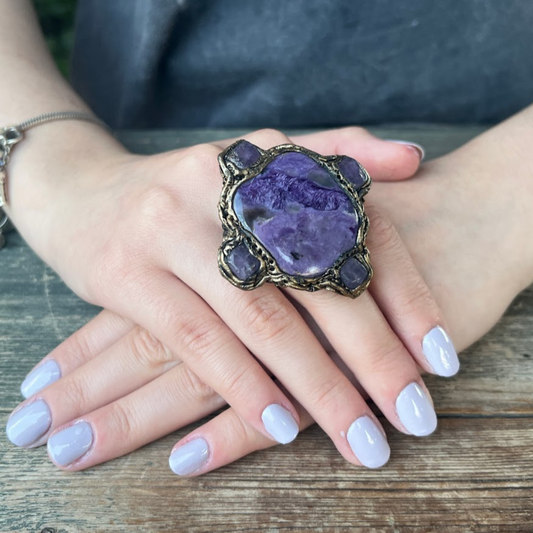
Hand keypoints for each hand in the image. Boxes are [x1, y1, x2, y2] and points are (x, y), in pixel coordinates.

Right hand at [6, 127, 452, 472]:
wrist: (80, 190)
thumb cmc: (186, 193)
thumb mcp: (253, 167)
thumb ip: (331, 159)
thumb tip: (414, 163)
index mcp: (267, 159)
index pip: (357, 226)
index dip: (405, 294)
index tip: (439, 359)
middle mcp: (224, 186)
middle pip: (316, 279)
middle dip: (371, 355)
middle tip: (412, 416)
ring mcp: (172, 226)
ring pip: (261, 317)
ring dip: (315, 385)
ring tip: (358, 438)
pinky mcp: (127, 270)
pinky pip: (198, 338)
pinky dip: (243, 386)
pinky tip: (280, 426)